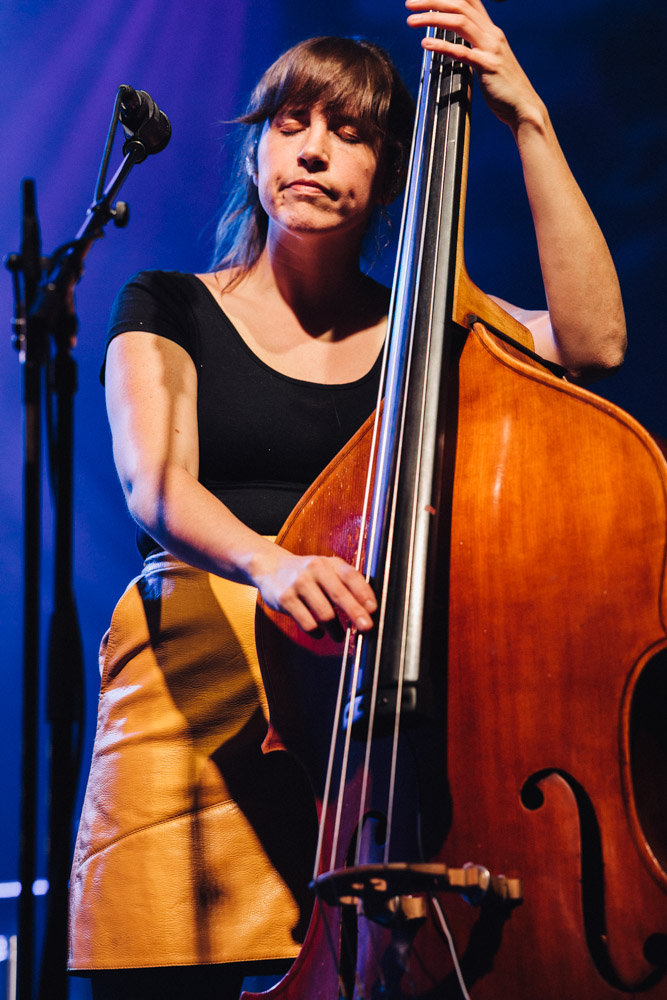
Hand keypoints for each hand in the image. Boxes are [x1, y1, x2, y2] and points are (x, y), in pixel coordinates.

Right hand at [253, 546, 376, 637]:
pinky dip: (317, 631)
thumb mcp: (326, 570)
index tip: (373, 609)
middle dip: (356, 613)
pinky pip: (307, 622)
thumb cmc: (306, 574)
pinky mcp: (285, 599)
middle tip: (367, 628)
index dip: (364, 593)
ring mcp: (299, 584)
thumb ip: (345, 584)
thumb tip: (368, 609)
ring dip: (336, 629)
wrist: (270, 567)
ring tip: (340, 636)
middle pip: (339, 595)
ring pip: (324, 613)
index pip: (351, 576)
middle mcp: (315, 570)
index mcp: (329, 563)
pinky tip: (319, 632)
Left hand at [405, 0, 541, 130]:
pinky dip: (442, 45)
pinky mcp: (488, 66)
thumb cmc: (504, 88)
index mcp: (491, 31)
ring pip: (460, 21)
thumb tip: (457, 43)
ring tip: (411, 21)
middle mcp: (492, 34)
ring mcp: (491, 49)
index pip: (470, 0)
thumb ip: (474, 48)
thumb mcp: (488, 61)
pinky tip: (426, 44)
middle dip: (432, 0)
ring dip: (432, 17)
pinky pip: (462, 52)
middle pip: (460, 5)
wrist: (524, 107)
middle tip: (409, 3)